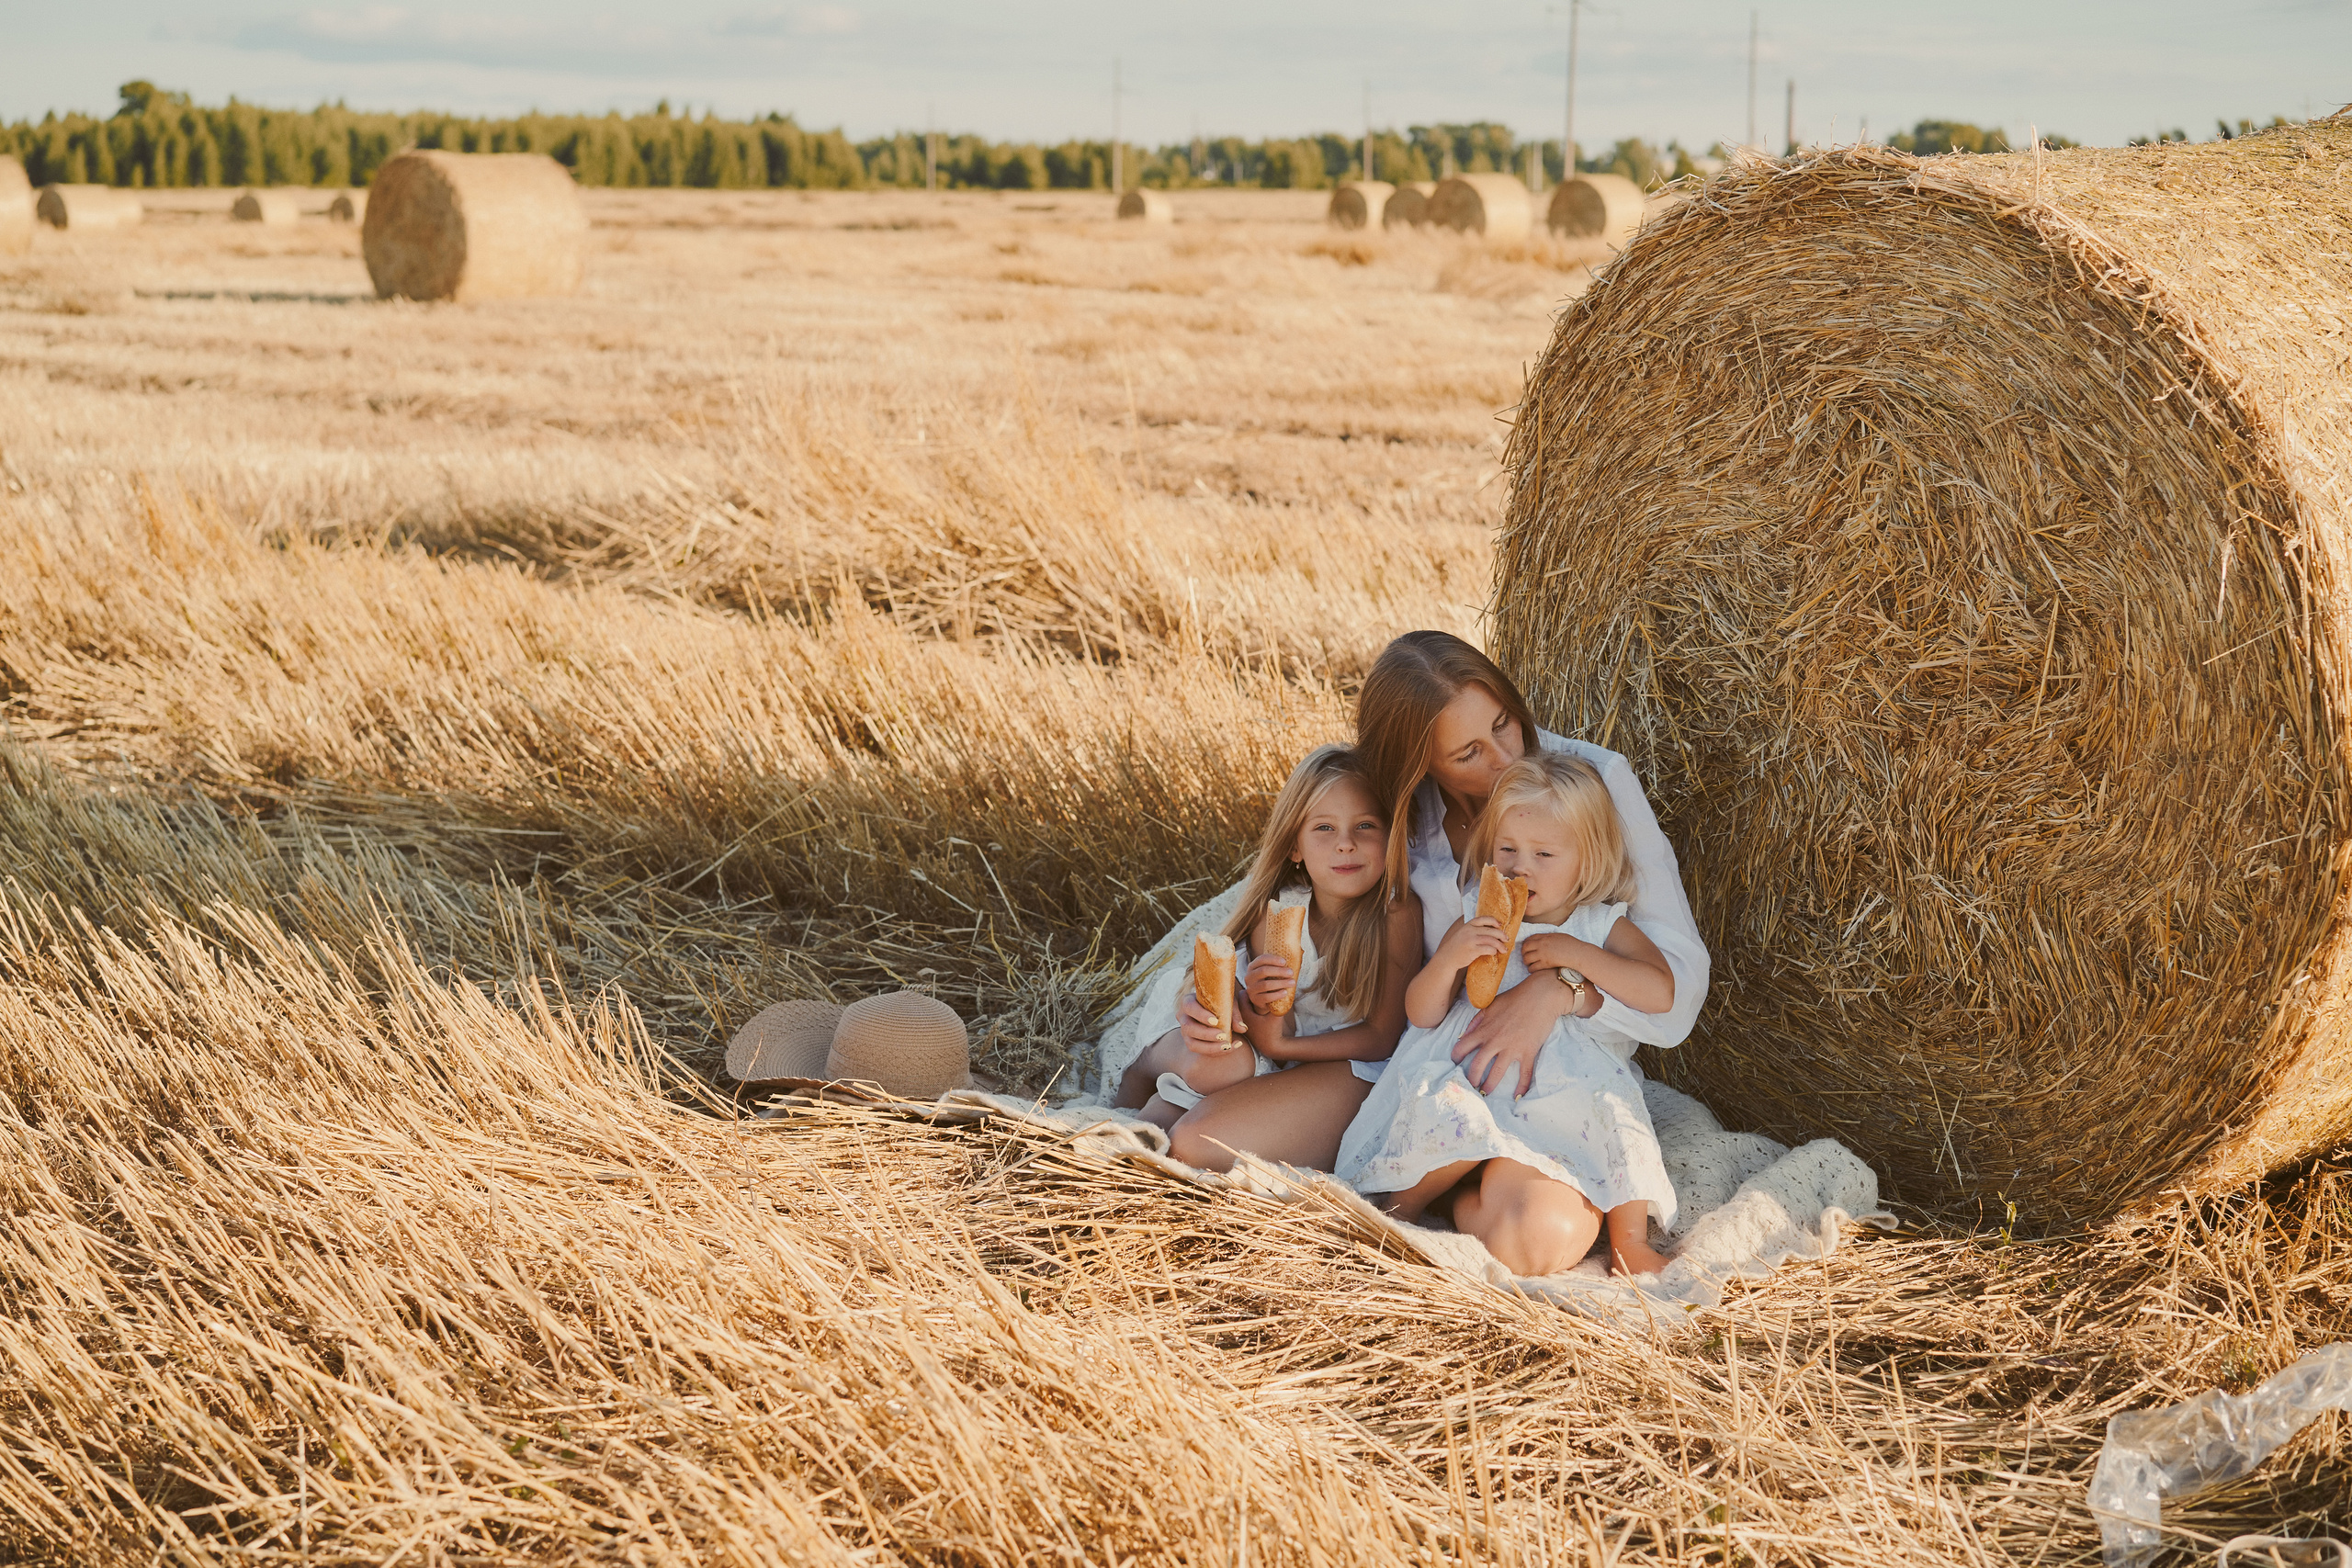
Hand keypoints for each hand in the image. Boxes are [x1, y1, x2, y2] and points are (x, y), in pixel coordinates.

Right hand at [1177, 988, 1243, 1051]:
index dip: (1200, 1015)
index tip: (1215, 1021)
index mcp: (1188, 1002)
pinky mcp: (1192, 1043)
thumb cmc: (1221, 1002)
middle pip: (1189, 1028)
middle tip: (1223, 1036)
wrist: (1218, 1008)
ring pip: (1192, 1044)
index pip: (1189, 1007)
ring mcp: (1186, 1032)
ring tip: (1227, 1046)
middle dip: (1206, 1034)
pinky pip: (1201, 1051)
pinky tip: (1231, 1047)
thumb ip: (1234, 1013)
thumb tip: (1242, 1028)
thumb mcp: (1228, 1002)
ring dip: (1210, 1047)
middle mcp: (1183, 1017)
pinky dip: (1217, 1051)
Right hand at [1242, 953, 1297, 1014]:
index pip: (1261, 959)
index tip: (1285, 962)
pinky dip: (1277, 995)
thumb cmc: (1270, 981)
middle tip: (1291, 973)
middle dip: (1279, 971)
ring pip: (1265, 985)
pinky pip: (1266, 997)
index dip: (1273, 959)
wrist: (1263, 1000)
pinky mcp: (1255, 1000)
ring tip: (1292, 982)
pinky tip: (1285, 992)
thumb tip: (1296, 957)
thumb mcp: (1271, 972)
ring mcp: (1251, 989)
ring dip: (1281, 983)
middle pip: (1263, 971)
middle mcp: (1249, 977)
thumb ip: (1278, 966)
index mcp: (1253, 966)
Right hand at [1435, 916, 1509, 973]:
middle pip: (1491, 930)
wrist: (1447, 958)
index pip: (1483, 919)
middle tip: (1506, 939)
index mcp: (1467, 925)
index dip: (1493, 921)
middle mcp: (1470, 931)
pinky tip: (1494, 953)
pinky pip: (1488, 949)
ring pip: (1492, 940)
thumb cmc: (1457, 947)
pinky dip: (1494, 951)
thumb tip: (1490, 930)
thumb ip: (1473, 930)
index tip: (1500, 925)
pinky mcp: (1473, 950)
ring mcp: (1471, 940)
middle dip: (1501, 935)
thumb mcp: (1462, 934)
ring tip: (1504, 949)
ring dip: (1500, 945)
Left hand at [1450, 978, 1571, 1097]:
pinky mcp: (1528, 1052)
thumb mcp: (1490, 1005)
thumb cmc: (1516, 998)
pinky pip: (1524, 1074)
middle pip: (1477, 1065)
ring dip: (1489, 1086)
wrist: (1541, 996)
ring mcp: (1512, 1048)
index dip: (1455, 1057)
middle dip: (1471, 1078)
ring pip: (1497, 1073)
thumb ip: (1476, 1020)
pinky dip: (1521, 1087)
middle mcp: (1495, 1041)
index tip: (1454, 1064)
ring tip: (1485, 1093)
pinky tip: (1517, 1096)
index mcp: (1484, 1029)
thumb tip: (1464, 1034)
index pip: (1462, 1046)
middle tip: (1469, 1085)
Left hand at [1519, 933, 1604, 1017]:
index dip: (1526, 944)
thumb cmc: (1573, 945)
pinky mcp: (1545, 964)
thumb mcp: (1559, 937)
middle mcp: (1542, 944)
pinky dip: (1531, 969)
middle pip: (1525, 947)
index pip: (1530, 938)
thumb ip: (1550, 938)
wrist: (1578, 954)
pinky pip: (1533, 967)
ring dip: (1526, 962)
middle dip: (1523, 953)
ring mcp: (1543, 954)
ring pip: (1527, 958)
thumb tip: (1545, 940)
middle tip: (1525, 957)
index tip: (1526, 948)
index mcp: (1546, 937)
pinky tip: (1533, 970)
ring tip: (1529, 965)